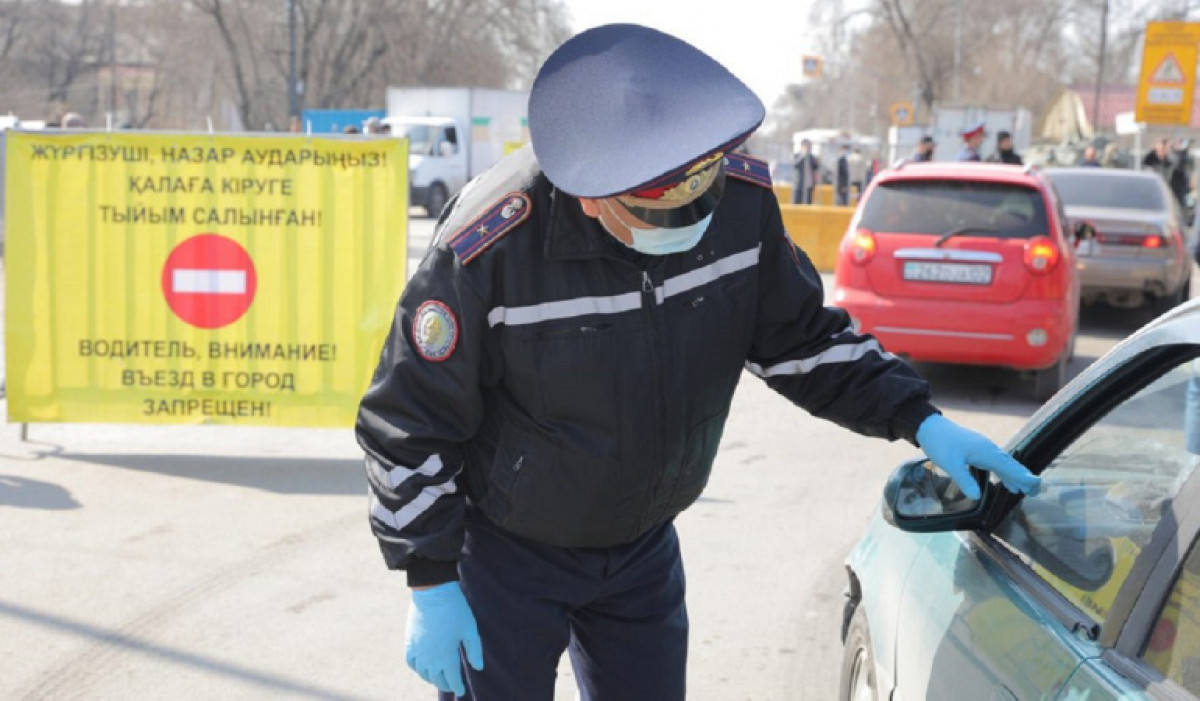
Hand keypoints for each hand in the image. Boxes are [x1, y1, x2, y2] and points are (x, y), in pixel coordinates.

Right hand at [406, 582, 483, 696]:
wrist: (433, 592)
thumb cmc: (455, 609)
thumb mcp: (470, 629)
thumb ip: (474, 650)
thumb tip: (478, 667)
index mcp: (447, 656)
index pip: (452, 679)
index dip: (457, 686)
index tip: (461, 691)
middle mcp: (430, 658)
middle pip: (437, 679)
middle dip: (445, 684)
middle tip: (451, 684)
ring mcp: (418, 651)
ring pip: (423, 674)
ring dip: (432, 679)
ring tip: (438, 678)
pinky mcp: (409, 642)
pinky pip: (411, 663)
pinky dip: (417, 669)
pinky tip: (423, 668)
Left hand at [915, 413, 1040, 499]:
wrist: (929, 426)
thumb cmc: (940, 444)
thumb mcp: (950, 464)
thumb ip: (964, 479)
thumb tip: (977, 496)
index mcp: (986, 452)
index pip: (1009, 467)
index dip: (1023, 477)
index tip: (1037, 485)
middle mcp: (989, 449)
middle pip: (1011, 465)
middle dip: (1024, 478)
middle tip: (1038, 491)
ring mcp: (984, 448)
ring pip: (1004, 464)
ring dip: (1015, 477)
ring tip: (1024, 491)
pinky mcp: (977, 449)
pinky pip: (996, 462)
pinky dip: (1004, 472)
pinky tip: (1005, 482)